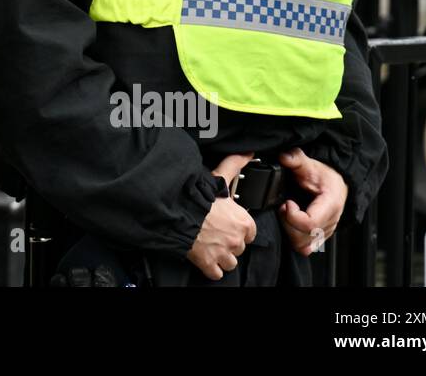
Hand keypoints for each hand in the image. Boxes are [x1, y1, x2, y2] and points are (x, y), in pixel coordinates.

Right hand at [186, 152, 257, 280]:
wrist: (176, 212)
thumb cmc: (196, 197)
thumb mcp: (219, 178)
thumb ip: (235, 165)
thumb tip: (248, 153)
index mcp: (243, 221)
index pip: (249, 232)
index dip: (238, 228)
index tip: (227, 224)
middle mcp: (237, 240)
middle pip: (239, 248)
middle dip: (229, 243)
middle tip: (215, 233)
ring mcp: (223, 254)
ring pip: (230, 262)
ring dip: (221, 256)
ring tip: (210, 245)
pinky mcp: (209, 264)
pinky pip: (216, 273)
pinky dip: (210, 268)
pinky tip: (204, 257)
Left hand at [277, 147, 347, 254]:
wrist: (335, 183)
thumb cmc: (324, 176)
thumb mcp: (310, 165)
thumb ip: (296, 159)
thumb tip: (284, 156)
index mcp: (331, 205)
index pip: (310, 224)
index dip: (292, 215)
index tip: (287, 202)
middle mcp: (330, 222)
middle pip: (303, 237)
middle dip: (288, 222)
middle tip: (285, 207)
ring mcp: (326, 232)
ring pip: (302, 245)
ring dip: (289, 230)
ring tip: (288, 213)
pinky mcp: (320, 238)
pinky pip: (304, 248)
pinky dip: (294, 238)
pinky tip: (292, 223)